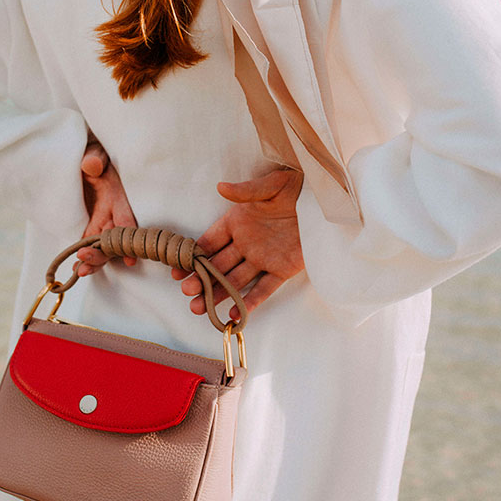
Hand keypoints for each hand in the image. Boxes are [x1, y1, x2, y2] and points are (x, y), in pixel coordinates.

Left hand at [75, 134, 136, 275]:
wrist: (85, 156)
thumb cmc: (93, 152)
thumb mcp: (94, 151)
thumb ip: (94, 157)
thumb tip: (91, 165)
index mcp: (118, 195)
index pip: (127, 218)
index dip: (129, 238)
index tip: (129, 257)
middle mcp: (114, 211)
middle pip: (116, 239)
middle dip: (105, 254)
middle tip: (85, 263)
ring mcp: (103, 220)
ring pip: (104, 246)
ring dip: (95, 260)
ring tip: (80, 271)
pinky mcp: (92, 225)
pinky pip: (92, 244)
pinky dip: (87, 257)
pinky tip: (78, 268)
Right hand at [171, 168, 304, 320]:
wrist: (323, 199)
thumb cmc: (295, 186)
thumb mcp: (269, 186)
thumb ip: (244, 191)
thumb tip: (220, 187)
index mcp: (238, 222)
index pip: (210, 243)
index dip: (193, 256)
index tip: (177, 270)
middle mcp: (246, 243)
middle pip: (218, 266)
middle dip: (201, 280)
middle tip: (187, 293)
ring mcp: (263, 258)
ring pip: (235, 280)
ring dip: (218, 295)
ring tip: (199, 309)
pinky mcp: (282, 269)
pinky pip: (264, 289)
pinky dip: (250, 302)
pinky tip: (235, 314)